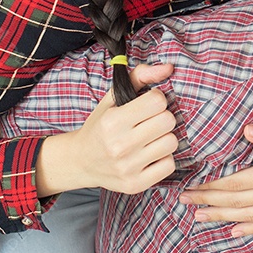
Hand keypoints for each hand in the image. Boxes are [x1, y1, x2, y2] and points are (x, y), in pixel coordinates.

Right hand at [36, 63, 177, 195]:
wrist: (81, 161)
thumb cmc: (101, 126)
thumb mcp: (112, 98)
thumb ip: (140, 76)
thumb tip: (169, 68)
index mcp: (112, 121)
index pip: (157, 101)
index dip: (156, 100)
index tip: (146, 105)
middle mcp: (119, 146)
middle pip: (168, 121)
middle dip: (162, 118)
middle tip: (149, 122)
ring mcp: (128, 167)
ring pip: (171, 143)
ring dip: (164, 138)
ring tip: (149, 138)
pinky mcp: (135, 184)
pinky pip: (169, 165)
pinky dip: (163, 159)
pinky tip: (150, 155)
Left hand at [179, 124, 252, 236]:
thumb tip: (245, 131)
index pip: (236, 183)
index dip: (211, 186)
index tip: (191, 187)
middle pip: (237, 201)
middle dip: (209, 202)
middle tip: (185, 203)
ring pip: (249, 216)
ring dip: (222, 217)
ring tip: (200, 218)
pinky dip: (249, 229)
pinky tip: (234, 231)